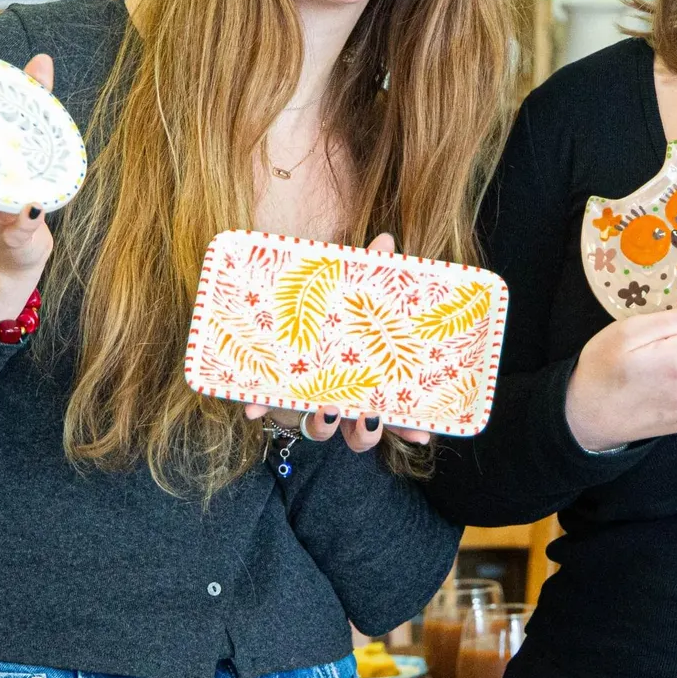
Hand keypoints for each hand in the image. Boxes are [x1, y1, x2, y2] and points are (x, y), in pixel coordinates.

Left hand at [243, 233, 433, 453]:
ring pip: (320, 430)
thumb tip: (384, 240)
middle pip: (361, 434)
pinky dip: (263, 407)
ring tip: (325, 406)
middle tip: (366, 416)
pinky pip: (270, 408)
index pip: (395, 410)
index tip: (421, 437)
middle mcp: (342, 396)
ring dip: (323, 425)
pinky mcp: (276, 392)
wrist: (280, 299)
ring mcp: (308, 399)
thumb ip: (368, 269)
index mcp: (368, 378)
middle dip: (364, 433)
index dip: (408, 428)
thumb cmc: (329, 302)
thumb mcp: (348, 285)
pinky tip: (254, 408)